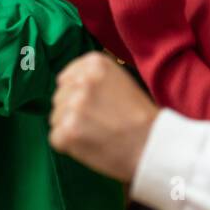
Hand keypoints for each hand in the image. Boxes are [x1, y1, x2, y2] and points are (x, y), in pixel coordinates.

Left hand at [49, 52, 158, 181]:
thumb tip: (64, 84)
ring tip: (97, 134)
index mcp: (94, 63)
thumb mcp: (119, 80)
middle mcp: (81, 80)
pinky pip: (56, 138)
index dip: (76, 96)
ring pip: (56, 118)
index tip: (94, 106)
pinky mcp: (67, 131)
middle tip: (98, 123)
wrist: (152, 146)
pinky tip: (91, 145)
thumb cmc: (139, 116)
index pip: (65, 78)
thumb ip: (92, 78)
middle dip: (72, 112)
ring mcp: (73, 106)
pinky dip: (69, 146)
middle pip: (59, 98)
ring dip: (70, 129)